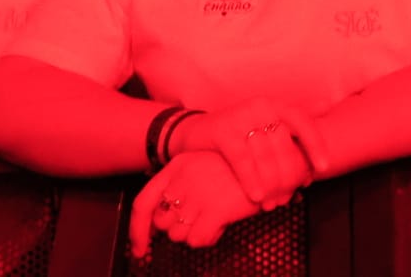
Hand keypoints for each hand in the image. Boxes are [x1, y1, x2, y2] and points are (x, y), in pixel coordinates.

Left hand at [130, 151, 262, 256]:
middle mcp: (183, 179)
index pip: (143, 203)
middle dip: (178, 226)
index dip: (137, 230)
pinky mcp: (215, 209)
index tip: (139, 249)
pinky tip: (221, 225)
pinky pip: (196, 240)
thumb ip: (182, 186)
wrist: (272, 162)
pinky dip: (208, 238)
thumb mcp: (205, 165)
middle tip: (200, 218)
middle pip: (162, 223)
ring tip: (215, 218)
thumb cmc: (240, 167)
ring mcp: (198, 194)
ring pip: (178, 234)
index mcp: (178, 165)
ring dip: (194, 233)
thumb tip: (163, 219)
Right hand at [168, 100, 327, 207]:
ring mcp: (241, 117)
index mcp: (275, 105)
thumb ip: (286, 141)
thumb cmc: (237, 137)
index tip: (324, 168)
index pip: (303, 122)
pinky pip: (242, 160)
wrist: (196, 132)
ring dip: (271, 183)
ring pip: (265, 155)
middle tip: (290, 196)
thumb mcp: (263, 131)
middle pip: (284, 144)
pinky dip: (251, 180)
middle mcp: (261, 107)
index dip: (316, 145)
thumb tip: (314, 158)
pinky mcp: (223, 131)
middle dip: (289, 174)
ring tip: (274, 203)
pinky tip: (257, 197)